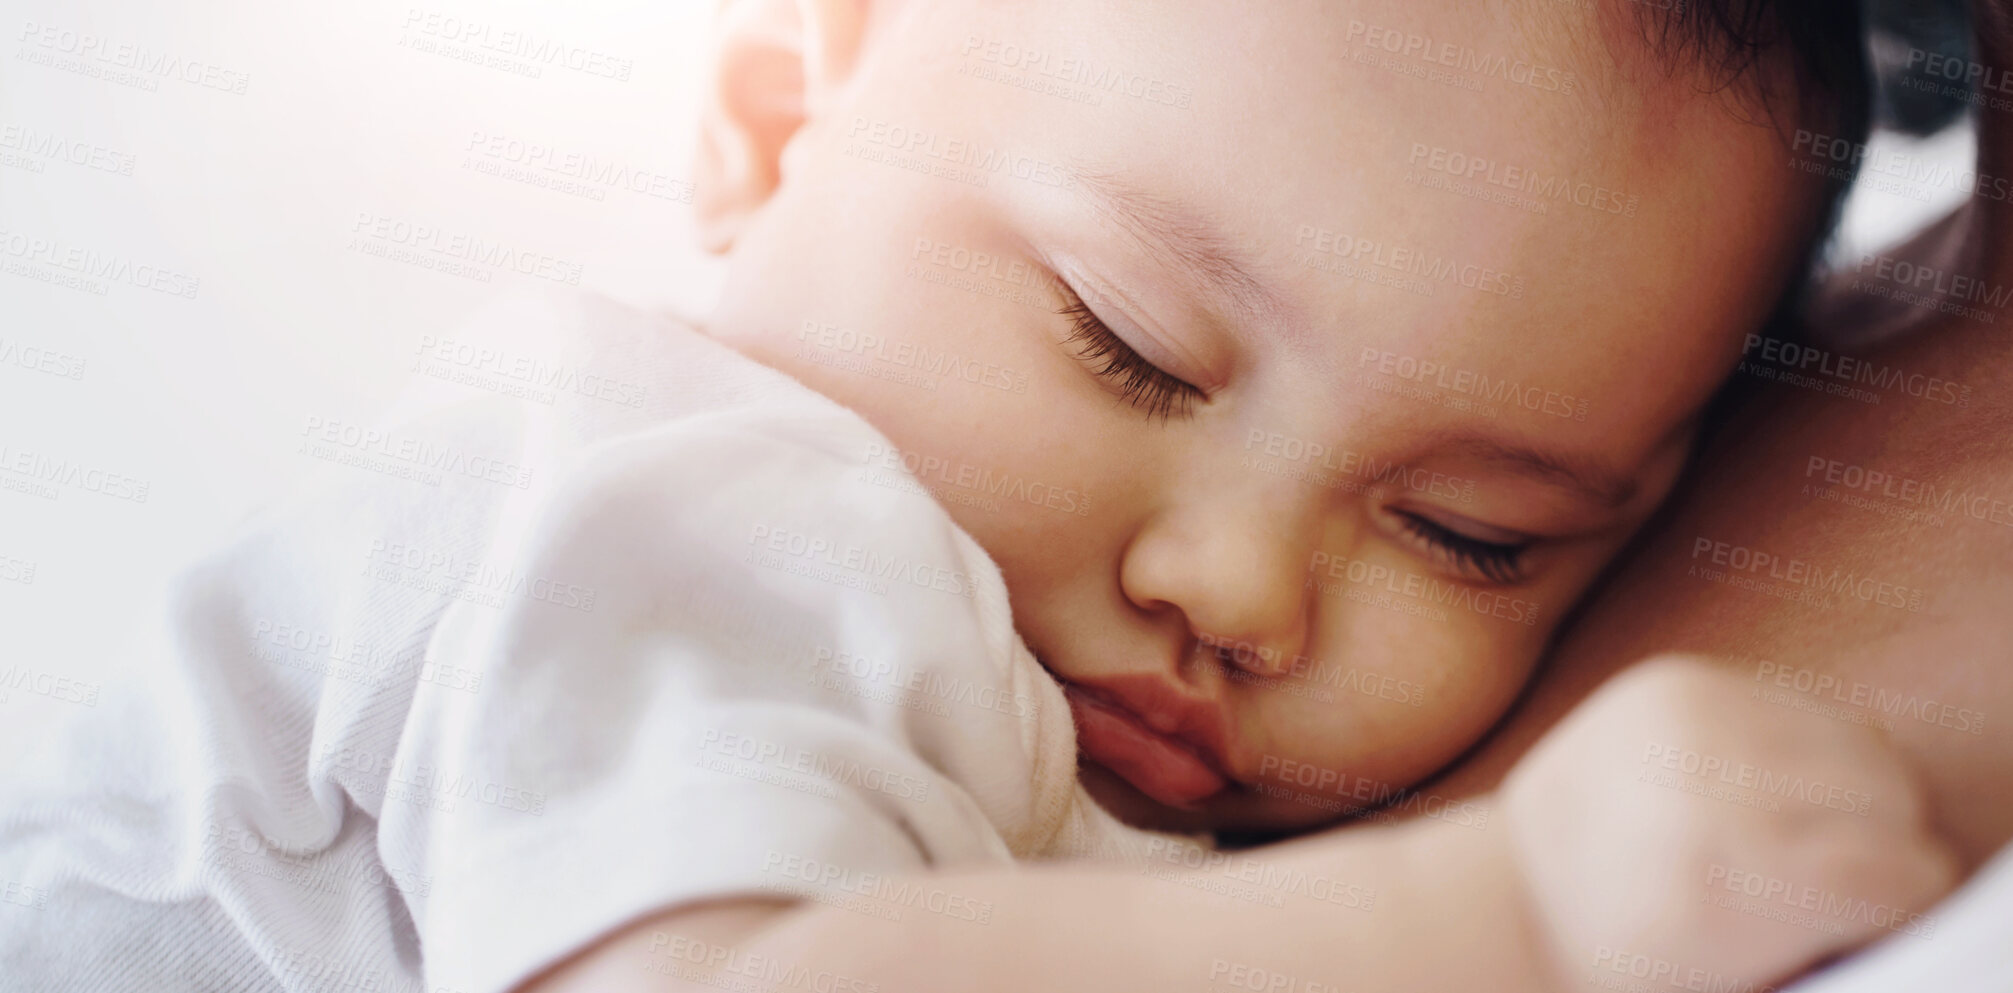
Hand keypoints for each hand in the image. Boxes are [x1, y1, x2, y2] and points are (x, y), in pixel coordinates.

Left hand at [1500, 655, 1956, 991]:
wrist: (1519, 890)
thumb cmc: (1637, 956)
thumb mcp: (1737, 973)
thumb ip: (1828, 924)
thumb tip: (1901, 879)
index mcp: (1722, 880)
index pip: (1905, 873)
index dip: (1901, 904)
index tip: (1860, 920)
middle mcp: (1702, 785)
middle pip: (1892, 796)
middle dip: (1884, 843)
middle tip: (1832, 881)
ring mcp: (1686, 718)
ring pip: (1861, 741)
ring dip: (1854, 791)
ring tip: (1802, 833)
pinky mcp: (1674, 681)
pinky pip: (1804, 705)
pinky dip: (1811, 748)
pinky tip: (1769, 788)